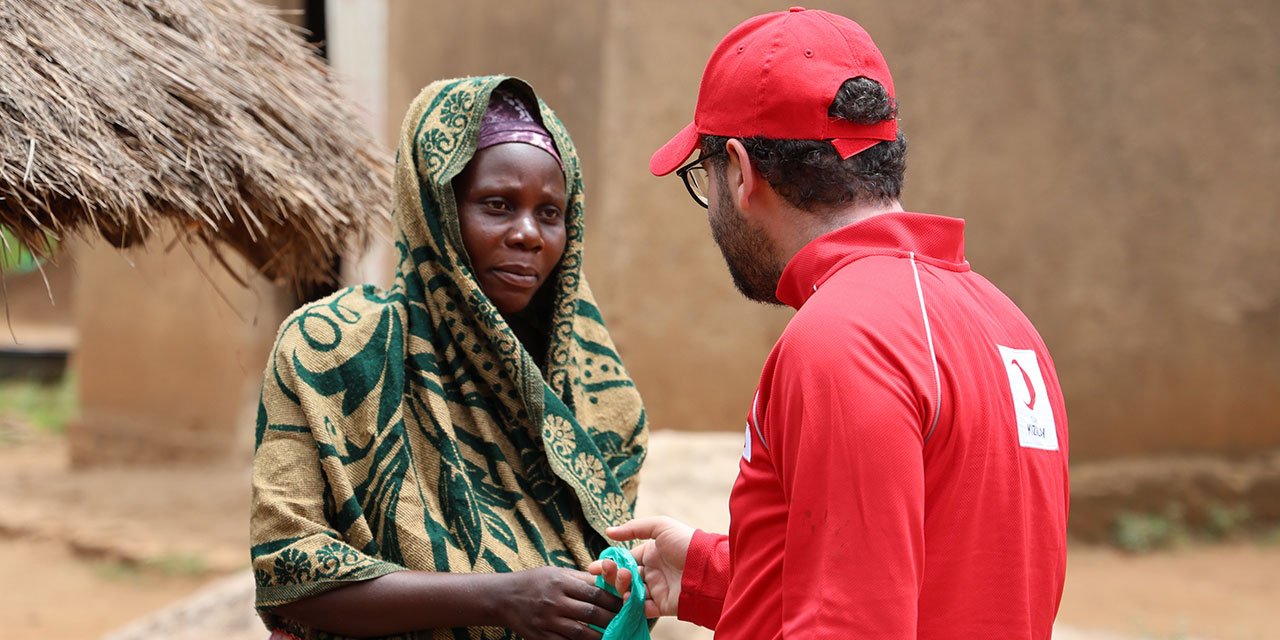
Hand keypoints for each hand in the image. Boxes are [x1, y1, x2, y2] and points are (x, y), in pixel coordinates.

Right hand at [496, 566, 620, 639]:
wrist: (503, 597)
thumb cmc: (535, 582)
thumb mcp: (556, 573)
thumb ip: (581, 579)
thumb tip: (609, 582)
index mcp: (561, 582)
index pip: (595, 592)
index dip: (614, 600)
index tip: (627, 605)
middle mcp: (554, 601)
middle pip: (591, 613)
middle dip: (612, 620)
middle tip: (627, 623)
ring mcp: (547, 621)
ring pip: (581, 633)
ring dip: (601, 637)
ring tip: (615, 636)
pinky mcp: (540, 637)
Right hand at [589, 516, 694, 617]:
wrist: (706, 567)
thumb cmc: (685, 542)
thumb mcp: (660, 526)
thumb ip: (633, 528)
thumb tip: (609, 532)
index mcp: (651, 554)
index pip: (626, 560)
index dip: (611, 563)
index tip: (595, 566)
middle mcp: (652, 572)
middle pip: (625, 577)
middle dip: (612, 575)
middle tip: (605, 571)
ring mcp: (656, 589)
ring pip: (630, 592)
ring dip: (621, 587)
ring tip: (625, 578)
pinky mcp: (662, 606)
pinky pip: (641, 609)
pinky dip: (632, 605)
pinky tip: (627, 597)